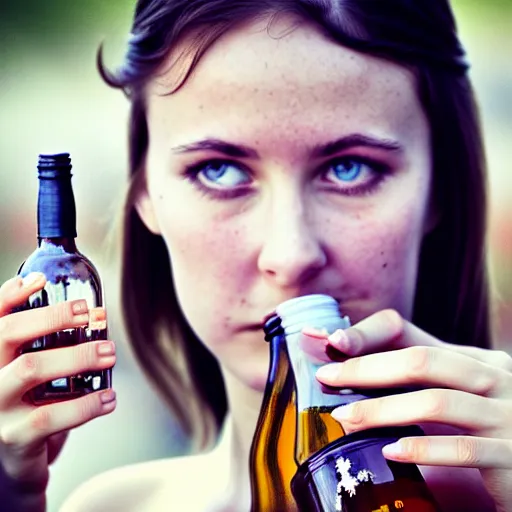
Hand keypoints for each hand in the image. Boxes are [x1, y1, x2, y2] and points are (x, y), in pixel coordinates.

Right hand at [0, 273, 116, 508]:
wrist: (12, 466)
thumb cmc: (27, 408)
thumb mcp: (30, 375)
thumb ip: (43, 346)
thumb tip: (87, 313)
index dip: (9, 295)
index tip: (40, 279)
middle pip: (7, 335)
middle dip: (51, 316)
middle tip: (88, 313)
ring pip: (31, 368)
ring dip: (76, 354)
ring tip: (109, 351)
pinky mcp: (14, 438)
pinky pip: (51, 416)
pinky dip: (86, 404)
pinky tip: (108, 397)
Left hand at [311, 309, 511, 511]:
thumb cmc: (480, 430)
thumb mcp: (447, 394)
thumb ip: (406, 380)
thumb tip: (339, 367)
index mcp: (474, 358)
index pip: (407, 331)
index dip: (366, 334)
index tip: (330, 342)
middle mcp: (495, 377)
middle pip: (421, 361)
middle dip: (366, 369)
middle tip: (326, 379)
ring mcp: (508, 414)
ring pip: (438, 402)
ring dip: (383, 410)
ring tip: (345, 418)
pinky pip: (464, 449)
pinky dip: (423, 449)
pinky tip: (391, 451)